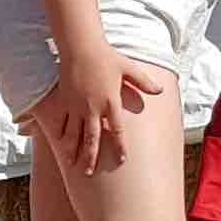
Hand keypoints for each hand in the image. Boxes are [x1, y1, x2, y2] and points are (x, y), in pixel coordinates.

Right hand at [45, 49, 158, 175]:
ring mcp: (76, 106)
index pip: (117, 130)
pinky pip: (62, 122)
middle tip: (88, 173)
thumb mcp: (128, 68)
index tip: (122, 160)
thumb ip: (143, 82)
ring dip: (73, 151)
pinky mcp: (65, 101)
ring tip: (72, 165)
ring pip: (74, 134)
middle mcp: (92, 108)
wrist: (81, 47)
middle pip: (92, 138)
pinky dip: (61, 134)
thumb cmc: (106, 57)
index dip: (120, 146)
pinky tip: (60, 144)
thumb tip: (160, 91)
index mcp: (110, 102)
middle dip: (90, 157)